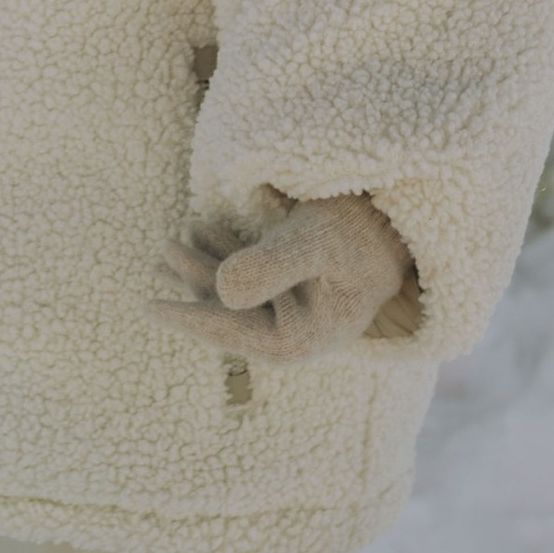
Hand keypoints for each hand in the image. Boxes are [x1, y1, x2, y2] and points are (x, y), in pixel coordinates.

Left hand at [154, 194, 414, 362]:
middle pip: (233, 313)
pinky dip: (226, 255)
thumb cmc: (362, 227)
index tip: (148, 307)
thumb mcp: (315, 241)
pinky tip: (204, 230)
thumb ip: (271, 266)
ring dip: (205, 266)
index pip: (235, 334)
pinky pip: (253, 276)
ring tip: (170, 240)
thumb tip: (219, 291)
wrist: (405, 213)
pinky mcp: (301, 285)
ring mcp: (301, 309)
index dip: (189, 320)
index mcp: (307, 339)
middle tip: (160, 249)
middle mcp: (302, 332)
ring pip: (239, 293)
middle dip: (194, 282)